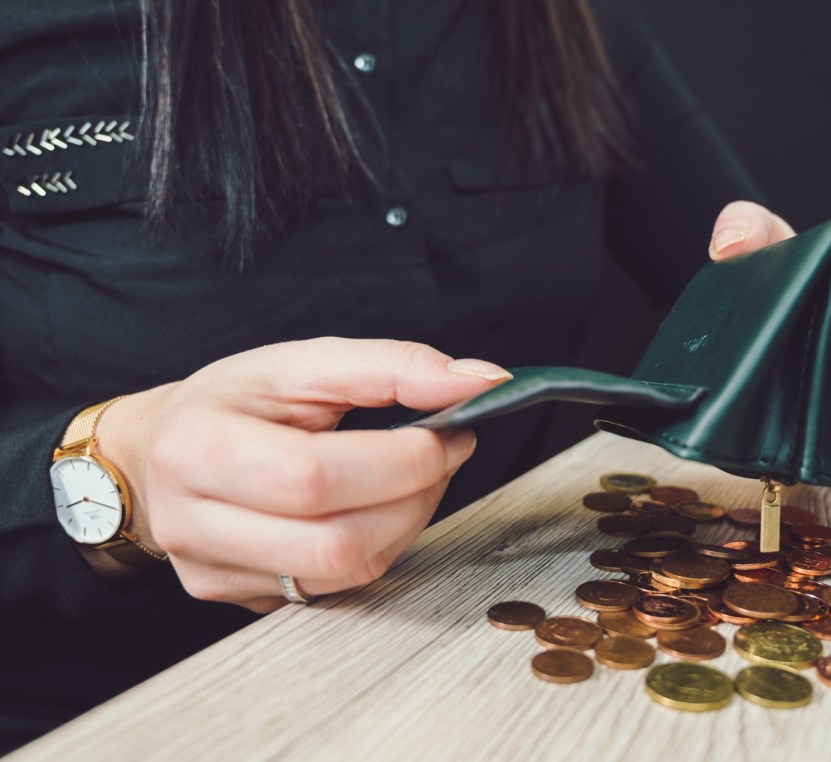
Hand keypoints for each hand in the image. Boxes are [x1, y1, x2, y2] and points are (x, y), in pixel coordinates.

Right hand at [95, 338, 511, 611]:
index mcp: (199, 447)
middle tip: (442, 452)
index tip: (448, 430)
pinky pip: (337, 587)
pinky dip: (377, 545)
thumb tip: (480, 381)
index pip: (315, 477)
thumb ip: (393, 366)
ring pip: (347, 572)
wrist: (162, 452)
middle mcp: (194, 523)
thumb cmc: (235, 402)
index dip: (401, 460)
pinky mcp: (241, 600)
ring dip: (406, 522)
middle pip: (337, 540)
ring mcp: (214, 573)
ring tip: (410, 476)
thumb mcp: (302, 362)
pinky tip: (374, 508)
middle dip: (416, 496)